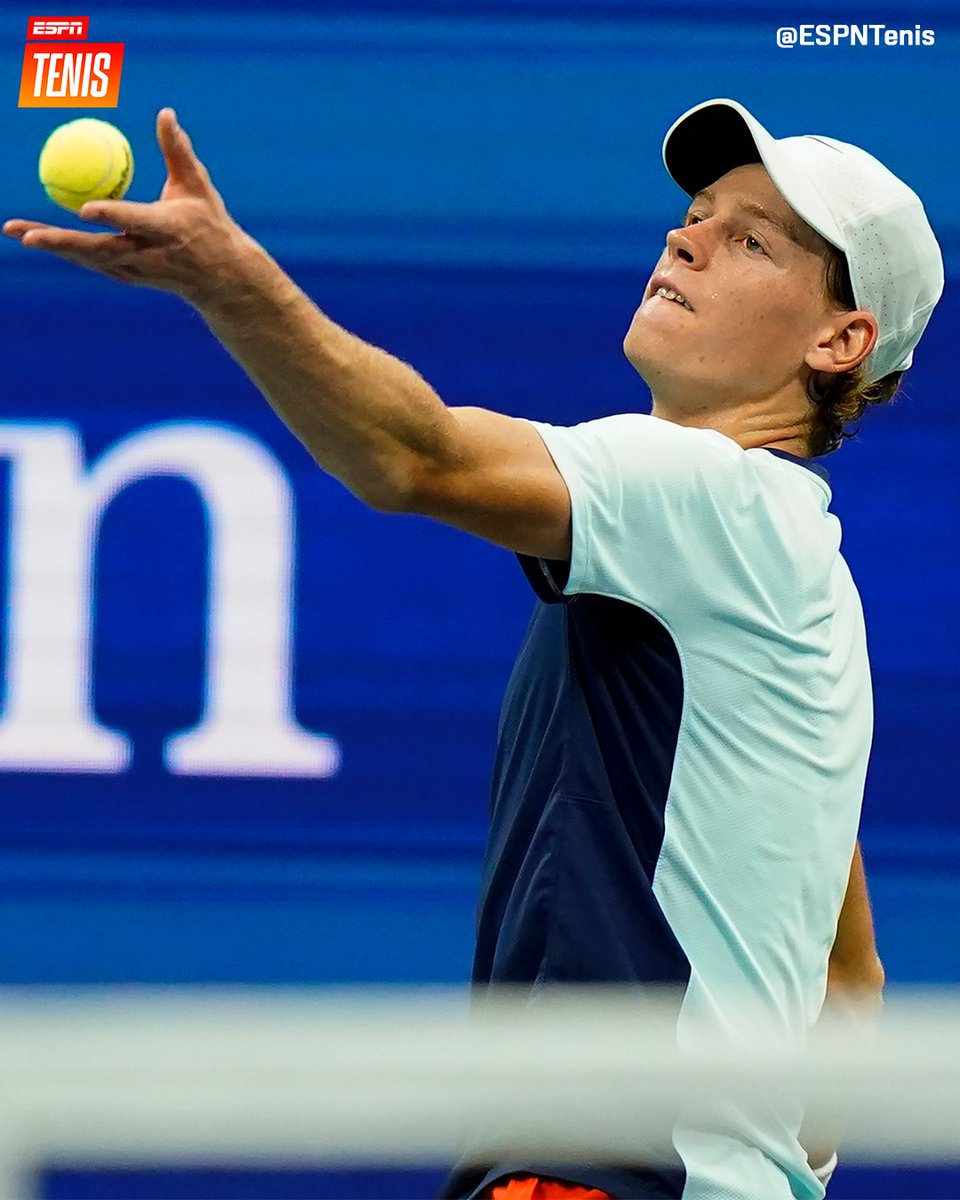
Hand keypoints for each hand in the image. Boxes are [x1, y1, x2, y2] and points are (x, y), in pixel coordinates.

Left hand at [3, 107, 247, 304]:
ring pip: (89, 258)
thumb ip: (178, 151)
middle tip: (27, 234)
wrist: (222, 279)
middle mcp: (149, 254)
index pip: (136, 222)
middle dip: (63, 242)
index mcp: (168, 230)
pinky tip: (39, 238)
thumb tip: (165, 112)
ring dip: (54, 246)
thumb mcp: (198, 187)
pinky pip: (92, 261)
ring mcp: (137, 270)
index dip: (112, 216)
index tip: (86, 209)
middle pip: (100, 249)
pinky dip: (66, 250)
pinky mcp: (128, 276)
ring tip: (16, 231)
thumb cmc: (209, 224)